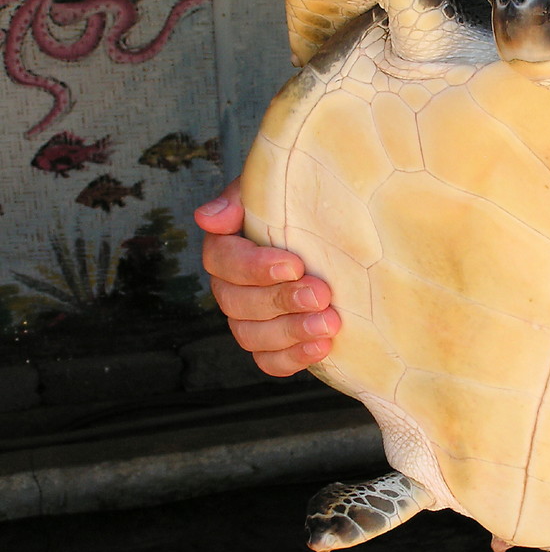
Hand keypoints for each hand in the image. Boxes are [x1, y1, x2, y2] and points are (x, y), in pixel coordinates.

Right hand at [194, 178, 340, 376]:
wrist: (339, 231)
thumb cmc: (300, 206)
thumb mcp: (274, 190)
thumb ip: (241, 198)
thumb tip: (209, 218)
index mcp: (227, 247)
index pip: (223, 261)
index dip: (255, 268)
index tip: (294, 264)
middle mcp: (231, 286)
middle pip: (237, 303)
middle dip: (281, 301)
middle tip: (321, 295)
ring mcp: (251, 318)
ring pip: (251, 335)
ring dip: (291, 332)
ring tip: (329, 324)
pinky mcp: (274, 344)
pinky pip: (269, 362)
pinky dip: (293, 359)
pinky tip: (322, 348)